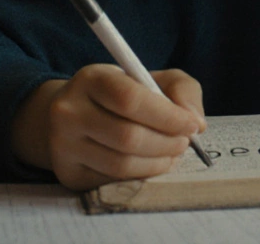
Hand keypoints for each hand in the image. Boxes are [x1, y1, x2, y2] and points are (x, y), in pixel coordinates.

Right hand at [11, 64, 207, 189]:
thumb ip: (182, 89)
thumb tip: (195, 122)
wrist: (74, 114)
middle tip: (184, 142)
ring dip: (157, 163)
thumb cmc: (122, 94)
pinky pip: (112, 182)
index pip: (130, 100)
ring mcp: (63, 145)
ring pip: (121, 165)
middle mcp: (69, 111)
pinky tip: (152, 164)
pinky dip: (141, 176)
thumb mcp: (152, 78)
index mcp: (91, 79)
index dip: (167, 116)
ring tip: (172, 154)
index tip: (191, 125)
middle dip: (167, 143)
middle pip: (127, 137)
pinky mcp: (68, 173)